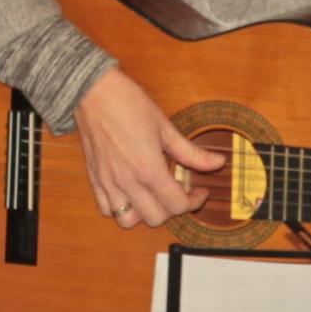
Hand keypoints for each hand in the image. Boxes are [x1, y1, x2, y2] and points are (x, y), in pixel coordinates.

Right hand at [75, 67, 223, 229]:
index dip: (194, 201)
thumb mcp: (165, 126)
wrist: (93, 91)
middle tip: (179, 192)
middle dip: (172, 209)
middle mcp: (127, 181)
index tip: (199, 190)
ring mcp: (108, 182)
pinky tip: (130, 192)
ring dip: (143, 213)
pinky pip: (105, 208)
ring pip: (127, 220)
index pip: (177, 204)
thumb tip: (217, 162)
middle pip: (155, 218)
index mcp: (149, 169)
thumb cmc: (128, 103)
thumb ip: (191, 152)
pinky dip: (119, 207)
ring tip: (152, 196)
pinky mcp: (94, 178)